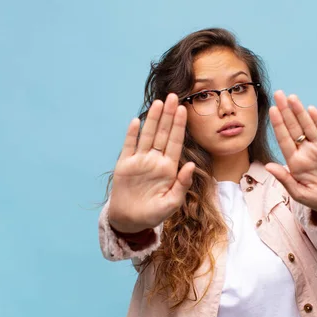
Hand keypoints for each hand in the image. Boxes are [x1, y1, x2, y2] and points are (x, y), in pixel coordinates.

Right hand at [108, 93, 195, 232]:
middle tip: (174, 96)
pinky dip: (132, 134)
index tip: (184, 110)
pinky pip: (129, 146)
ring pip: (148, 135)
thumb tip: (190, 164)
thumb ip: (182, 184)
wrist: (130, 221)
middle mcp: (155, 160)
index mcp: (169, 168)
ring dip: (153, 119)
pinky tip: (136, 121)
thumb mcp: (172, 203)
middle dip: (168, 115)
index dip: (179, 126)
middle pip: (163, 134)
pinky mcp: (125, 165)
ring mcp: (140, 161)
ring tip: (159, 102)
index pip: (176, 143)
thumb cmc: (153, 214)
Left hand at [265, 90, 316, 212]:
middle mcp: (306, 152)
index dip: (278, 124)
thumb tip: (268, 166)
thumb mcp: (300, 194)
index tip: (272, 110)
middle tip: (278, 94)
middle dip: (285, 111)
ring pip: (307, 126)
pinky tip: (310, 109)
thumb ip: (285, 179)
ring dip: (299, 111)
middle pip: (293, 128)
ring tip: (291, 97)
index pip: (284, 139)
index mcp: (295, 162)